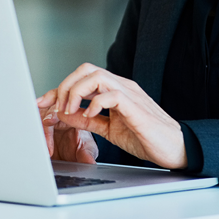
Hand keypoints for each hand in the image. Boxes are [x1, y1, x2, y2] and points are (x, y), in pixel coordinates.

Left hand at [49, 63, 186, 169]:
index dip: (60, 88)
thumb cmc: (146, 137)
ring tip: (70, 110)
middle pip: (86, 69)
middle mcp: (121, 86)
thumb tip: (68, 114)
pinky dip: (95, 103)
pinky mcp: (136, 106)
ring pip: (96, 76)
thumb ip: (90, 120)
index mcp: (114, 90)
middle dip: (65, 86)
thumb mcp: (110, 129)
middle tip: (57, 107)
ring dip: (76, 92)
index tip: (44, 102)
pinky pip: (112, 94)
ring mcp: (129, 94)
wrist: (174, 149)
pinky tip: (90, 115)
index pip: (83, 77)